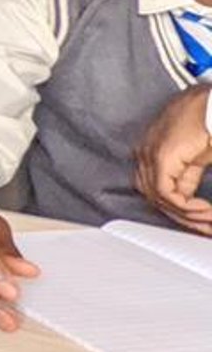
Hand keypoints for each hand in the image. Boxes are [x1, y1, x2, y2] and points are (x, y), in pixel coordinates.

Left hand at [136, 84, 211, 233]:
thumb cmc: (209, 122)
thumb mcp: (199, 157)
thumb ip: (188, 178)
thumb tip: (189, 200)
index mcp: (151, 152)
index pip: (156, 189)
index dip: (178, 210)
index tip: (200, 223)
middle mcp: (145, 154)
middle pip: (155, 196)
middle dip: (183, 218)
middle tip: (206, 229)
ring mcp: (151, 154)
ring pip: (159, 198)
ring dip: (187, 216)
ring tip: (209, 222)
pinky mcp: (162, 157)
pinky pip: (166, 193)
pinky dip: (186, 207)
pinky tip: (206, 211)